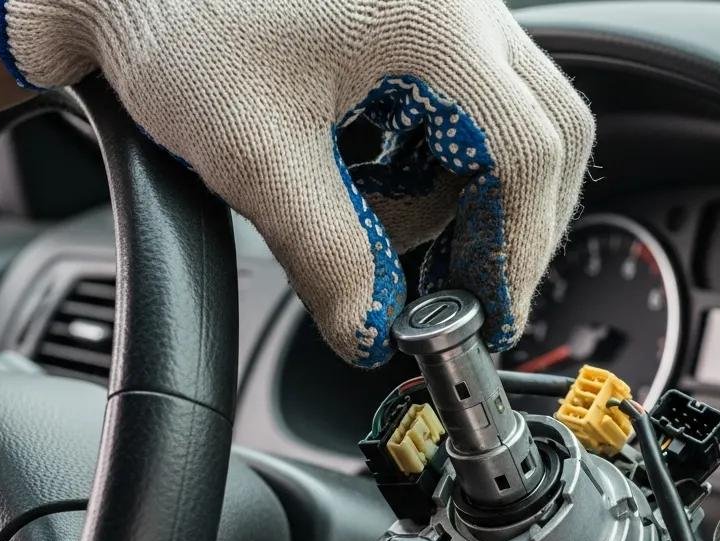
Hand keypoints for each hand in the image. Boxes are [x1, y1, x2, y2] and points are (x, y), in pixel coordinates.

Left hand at [0, 0, 593, 366]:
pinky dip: (438, 168)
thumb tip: (372, 329)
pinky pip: (465, 108)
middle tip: (463, 289)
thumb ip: (329, 255)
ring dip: (463, 199)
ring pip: (507, 124)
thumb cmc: (175, 20)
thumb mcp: (256, 157)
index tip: (489, 313)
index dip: (514, 252)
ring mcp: (442, 9)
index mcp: (434, 21)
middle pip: (544, 134)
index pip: (524, 155)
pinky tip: (378, 187)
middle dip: (510, 227)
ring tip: (381, 228)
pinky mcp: (417, 26)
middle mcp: (458, 3)